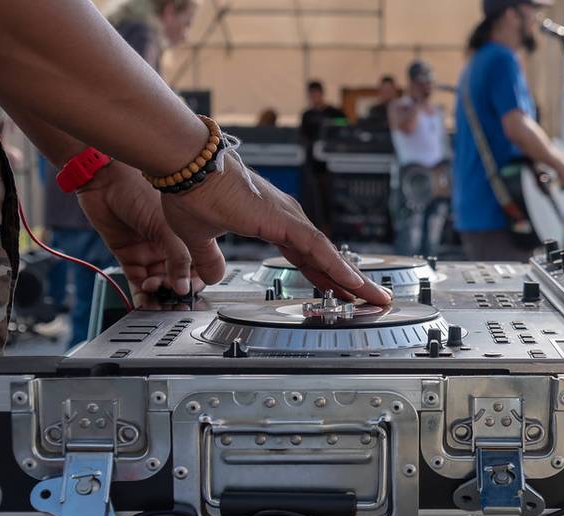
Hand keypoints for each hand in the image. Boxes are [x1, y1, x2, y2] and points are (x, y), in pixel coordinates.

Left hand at [77, 162, 199, 295]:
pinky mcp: (128, 255)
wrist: (103, 180)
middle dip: (175, 293)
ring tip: (156, 302)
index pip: (196, 267)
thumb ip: (178, 259)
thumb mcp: (166, 227)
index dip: (195, 282)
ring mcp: (149, 251)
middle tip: (172, 303)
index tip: (189, 293)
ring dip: (158, 295)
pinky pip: (137, 281)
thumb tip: (185, 287)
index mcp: (184, 236)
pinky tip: (145, 302)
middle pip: (177, 278)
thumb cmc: (138, 190)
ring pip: (158, 282)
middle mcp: (168, 246)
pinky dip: (142, 294)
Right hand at [160, 152, 391, 304]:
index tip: (341, 293)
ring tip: (375, 296)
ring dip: (353, 277)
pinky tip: (354, 282)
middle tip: (372, 298)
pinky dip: (337, 266)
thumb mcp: (199, 239)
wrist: (188, 168)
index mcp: (271, 224)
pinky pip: (318, 248)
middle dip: (349, 281)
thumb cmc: (191, 192)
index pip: (308, 258)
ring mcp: (289, 220)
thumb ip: (210, 259)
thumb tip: (212, 276)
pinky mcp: (285, 221)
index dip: (325, 277)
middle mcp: (287, 221)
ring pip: (329, 255)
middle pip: (326, 258)